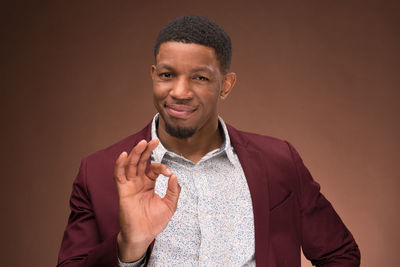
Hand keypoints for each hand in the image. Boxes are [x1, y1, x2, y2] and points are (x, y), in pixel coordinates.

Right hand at [114, 139, 180, 261]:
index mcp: (149, 183)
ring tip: (142, 143)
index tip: (169, 173)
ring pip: (131, 165)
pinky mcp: (122, 191)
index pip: (154, 168)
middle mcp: (138, 181)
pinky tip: (124, 155)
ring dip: (135, 153)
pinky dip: (120, 164)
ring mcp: (130, 185)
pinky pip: (119, 175)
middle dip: (147, 150)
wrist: (143, 235)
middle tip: (154, 140)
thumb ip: (173, 190)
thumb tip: (174, 175)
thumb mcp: (169, 204)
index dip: (162, 167)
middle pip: (141, 161)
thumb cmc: (154, 221)